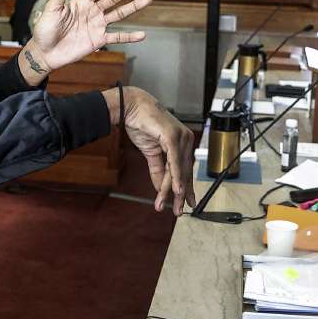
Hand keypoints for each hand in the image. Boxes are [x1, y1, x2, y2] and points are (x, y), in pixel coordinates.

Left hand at [24, 0, 151, 78]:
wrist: (45, 52)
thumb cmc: (45, 29)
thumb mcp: (53, 8)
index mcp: (82, 2)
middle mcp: (92, 12)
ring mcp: (97, 26)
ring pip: (119, 15)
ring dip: (133, 8)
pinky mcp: (98, 40)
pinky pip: (117, 37)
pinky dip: (129, 37)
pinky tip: (141, 34)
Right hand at [111, 87, 195, 213]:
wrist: (131, 107)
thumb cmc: (142, 125)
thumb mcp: (151, 152)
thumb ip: (158, 170)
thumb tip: (161, 189)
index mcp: (184, 143)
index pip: (185, 170)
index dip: (185, 188)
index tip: (184, 203)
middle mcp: (186, 140)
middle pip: (184, 173)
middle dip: (180, 194)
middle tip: (178, 211)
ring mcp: (181, 138)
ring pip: (178, 170)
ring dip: (173, 190)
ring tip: (170, 206)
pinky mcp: (172, 137)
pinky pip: (174, 162)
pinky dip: (175, 177)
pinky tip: (176, 190)